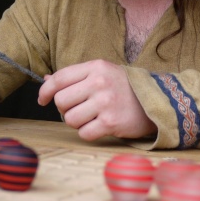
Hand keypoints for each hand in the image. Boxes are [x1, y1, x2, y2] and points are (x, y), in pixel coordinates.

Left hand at [37, 59, 156, 141]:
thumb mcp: (102, 73)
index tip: (42, 99)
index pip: (59, 78)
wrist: (157, 101)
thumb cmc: (125, 88)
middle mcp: (99, 83)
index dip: (45, 91)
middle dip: (64, 109)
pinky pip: (83, 133)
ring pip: (70, 119)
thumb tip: (46, 80)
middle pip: (61, 101)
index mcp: (96, 67)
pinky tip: (99, 126)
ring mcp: (105, 103)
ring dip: (77, 122)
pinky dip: (88, 132)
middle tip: (77, 109)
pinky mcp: (111, 122)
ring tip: (91, 117)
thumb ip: (75, 77)